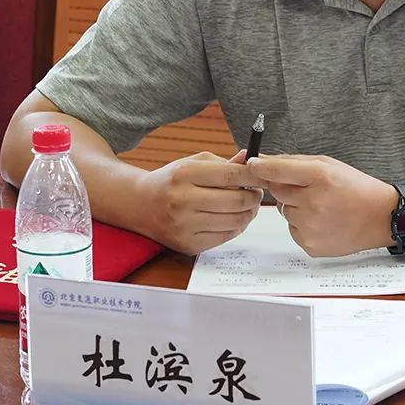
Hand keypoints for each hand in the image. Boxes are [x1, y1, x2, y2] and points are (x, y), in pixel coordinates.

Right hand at [136, 150, 262, 254]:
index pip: (231, 175)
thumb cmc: (171, 180)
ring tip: (247, 204)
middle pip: (237, 200)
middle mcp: (183, 201)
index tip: (264, 175)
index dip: (254, 175)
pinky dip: (236, 227)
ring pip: (235, 221)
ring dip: (249, 213)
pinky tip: (233, 217)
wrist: (140, 204)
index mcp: (185, 174)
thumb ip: (224, 163)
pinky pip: (226, 237)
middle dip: (255, 196)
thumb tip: (251, 160)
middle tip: (257, 192)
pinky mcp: (188, 245)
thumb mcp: (193, 163)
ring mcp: (184, 226)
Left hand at [245, 154, 394, 256]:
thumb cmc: (356, 188)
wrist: (380, 217)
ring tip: (323, 207)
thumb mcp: (329, 165)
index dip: (260, 167)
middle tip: (309, 188)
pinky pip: (293, 230)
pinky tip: (324, 221)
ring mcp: (311, 226)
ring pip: (285, 212)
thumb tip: (261, 161)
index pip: (277, 170)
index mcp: (319, 176)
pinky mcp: (310, 244)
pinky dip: (303, 225)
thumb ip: (293, 162)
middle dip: (288, 188)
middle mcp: (313, 202)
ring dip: (297, 207)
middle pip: (278, 191)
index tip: (251, 165)